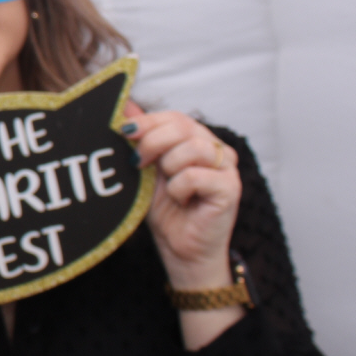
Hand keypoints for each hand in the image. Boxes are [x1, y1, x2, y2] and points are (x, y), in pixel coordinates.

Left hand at [122, 102, 244, 349]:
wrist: (180, 250)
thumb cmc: (165, 210)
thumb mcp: (145, 169)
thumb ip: (140, 138)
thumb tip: (124, 105)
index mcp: (197, 139)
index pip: (174, 116)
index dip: (147, 122)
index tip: (125, 134)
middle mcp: (216, 149)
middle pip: (183, 126)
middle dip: (152, 143)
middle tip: (139, 164)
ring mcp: (228, 168)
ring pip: (192, 147)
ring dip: (169, 168)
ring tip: (169, 187)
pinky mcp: (231, 188)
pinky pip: (196, 175)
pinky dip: (180, 188)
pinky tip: (183, 200)